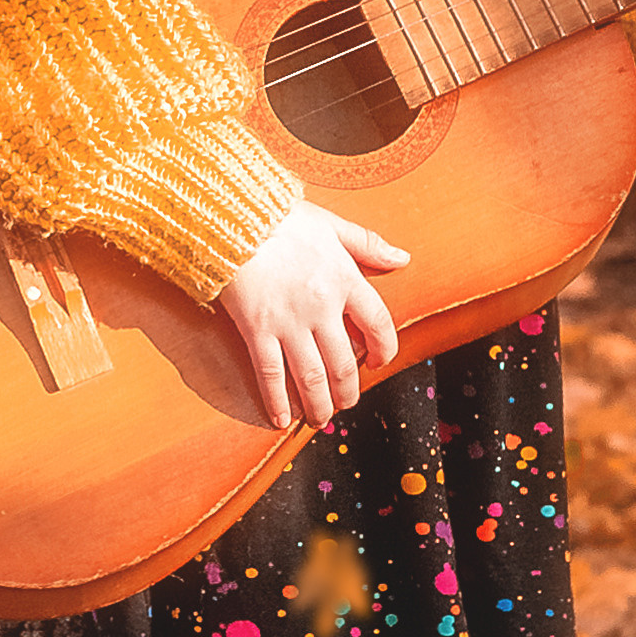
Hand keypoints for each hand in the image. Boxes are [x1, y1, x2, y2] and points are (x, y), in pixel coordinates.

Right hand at [217, 204, 408, 429]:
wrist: (233, 217)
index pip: (379, 324)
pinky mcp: (257, 329)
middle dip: (348, 391)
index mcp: (345, 279)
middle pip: (344, 362)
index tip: (379, 362)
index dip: (385, 349)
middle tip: (347, 403)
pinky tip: (281, 419)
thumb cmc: (281, 219)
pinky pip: (271, 373)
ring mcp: (289, 322)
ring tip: (322, 418)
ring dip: (320, 404)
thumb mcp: (330, 224)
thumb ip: (367, 244)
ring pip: (312, 376)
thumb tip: (403, 258)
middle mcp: (322, 306)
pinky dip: (277, 400)